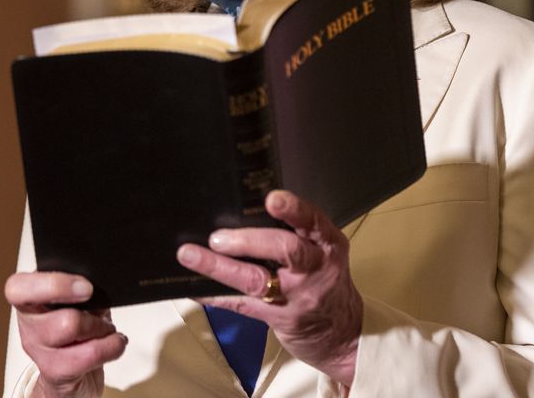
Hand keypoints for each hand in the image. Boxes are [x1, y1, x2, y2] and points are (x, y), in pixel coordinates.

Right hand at [4, 272, 127, 397]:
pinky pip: (90, 354)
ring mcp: (38, 350)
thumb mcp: (75, 301)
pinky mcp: (55, 371)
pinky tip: (114, 343)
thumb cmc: (74, 329)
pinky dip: (112, 346)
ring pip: (75, 330)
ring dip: (102, 329)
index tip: (87, 288)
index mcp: (29, 299)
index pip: (18, 289)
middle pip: (63, 316)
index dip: (54, 285)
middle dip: (94, 315)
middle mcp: (28, 324)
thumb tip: (99, 290)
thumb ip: (81, 289)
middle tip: (101, 315)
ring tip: (106, 330)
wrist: (69, 375)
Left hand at [176, 190, 361, 385]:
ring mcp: (296, 296)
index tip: (272, 199)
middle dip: (249, 241)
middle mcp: (314, 267)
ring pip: (256, 280)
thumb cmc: (324, 280)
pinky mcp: (277, 317)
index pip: (313, 221)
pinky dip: (215, 293)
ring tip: (192, 255)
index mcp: (327, 244)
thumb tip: (244, 208)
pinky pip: (241, 304)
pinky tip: (194, 285)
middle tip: (218, 238)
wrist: (341, 333)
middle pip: (285, 250)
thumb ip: (295, 232)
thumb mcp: (322, 251)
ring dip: (220, 267)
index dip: (293, 209)